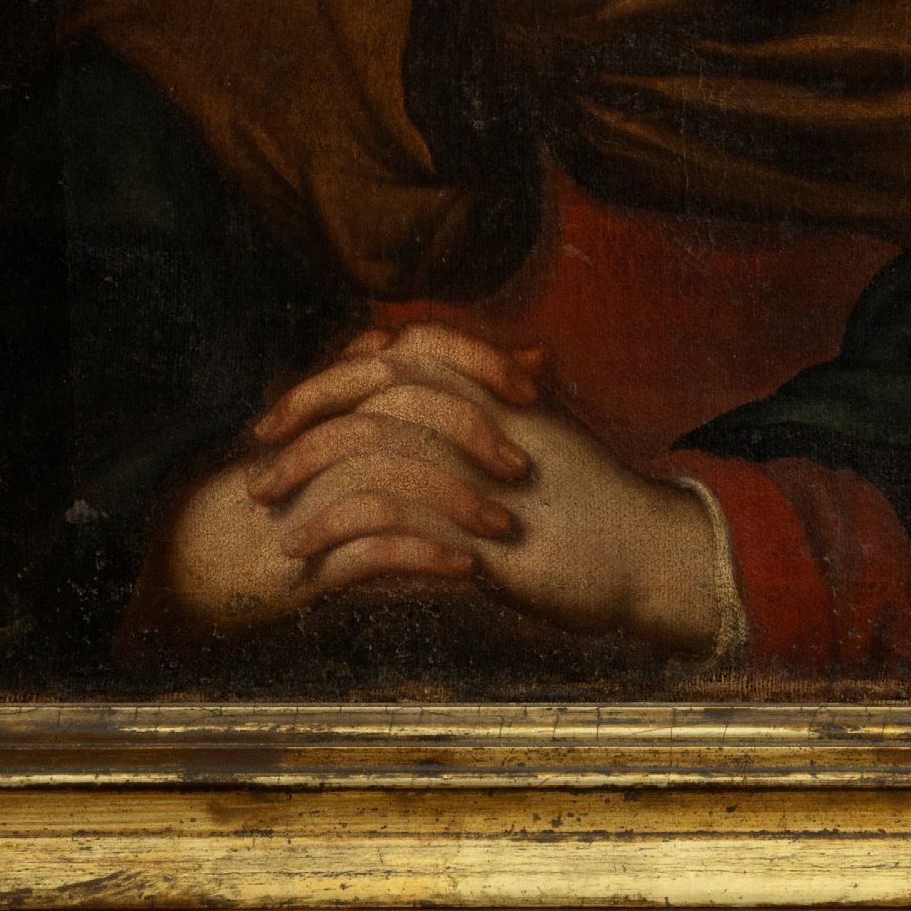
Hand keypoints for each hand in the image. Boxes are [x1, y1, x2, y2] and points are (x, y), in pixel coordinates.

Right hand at [131, 324, 541, 639]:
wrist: (203, 558)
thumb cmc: (307, 492)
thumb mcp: (370, 440)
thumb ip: (444, 398)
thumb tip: (533, 355)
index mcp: (342, 396)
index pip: (418, 347)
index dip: (479, 359)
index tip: (535, 389)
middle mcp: (326, 428)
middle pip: (407, 403)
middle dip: (475, 433)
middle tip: (526, 468)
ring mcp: (311, 487)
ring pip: (391, 474)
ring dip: (456, 502)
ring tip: (502, 532)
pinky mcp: (301, 547)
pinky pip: (369, 544)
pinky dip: (422, 555)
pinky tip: (464, 572)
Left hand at [253, 330, 722, 652]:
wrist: (651, 552)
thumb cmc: (589, 503)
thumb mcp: (533, 440)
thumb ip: (481, 411)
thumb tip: (416, 407)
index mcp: (492, 388)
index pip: (394, 353)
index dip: (333, 376)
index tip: (286, 411)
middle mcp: (485, 415)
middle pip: (374, 388)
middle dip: (306, 416)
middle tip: (260, 453)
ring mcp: (484, 470)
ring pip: (375, 448)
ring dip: (310, 479)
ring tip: (271, 514)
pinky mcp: (483, 531)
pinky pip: (395, 519)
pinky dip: (340, 533)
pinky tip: (308, 557)